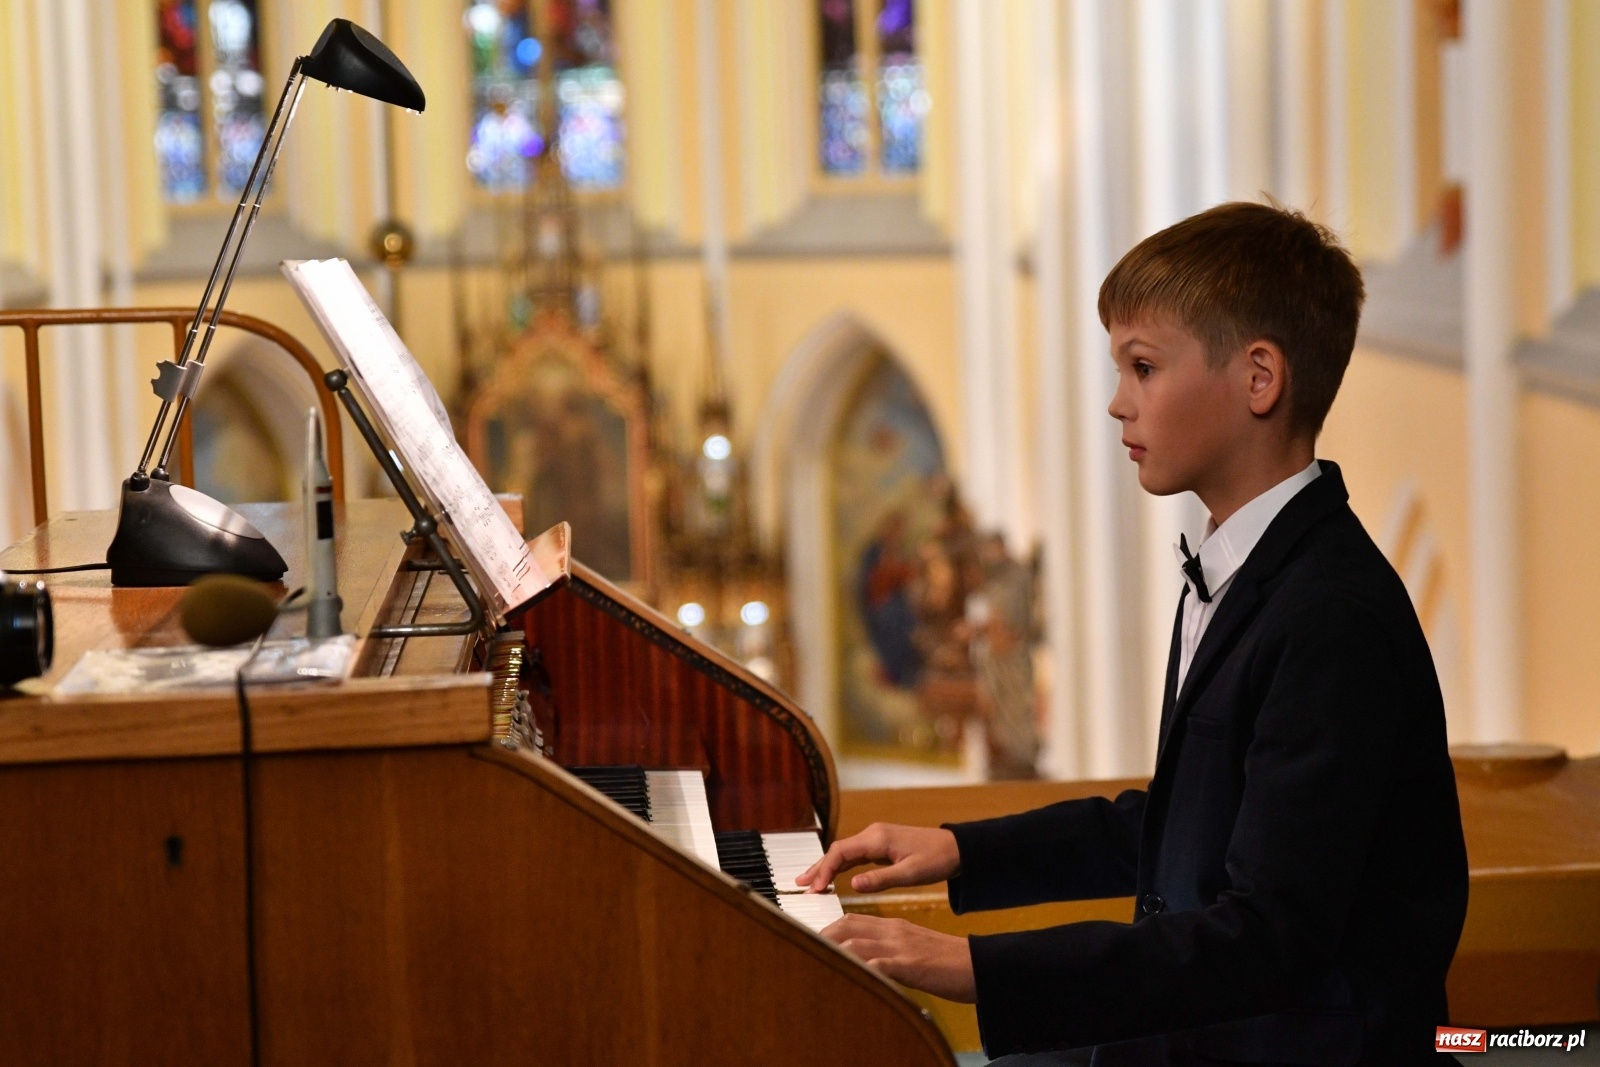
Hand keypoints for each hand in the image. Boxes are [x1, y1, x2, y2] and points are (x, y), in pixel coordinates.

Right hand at [795, 822, 959, 892]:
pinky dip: (840, 867)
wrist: (957, 849)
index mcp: (877, 839)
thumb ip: (881, 880)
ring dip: (826, 867)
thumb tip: (852, 885)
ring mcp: (876, 839)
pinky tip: (831, 878)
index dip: (824, 870)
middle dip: (817, 868)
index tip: (814, 889)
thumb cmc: (937, 860)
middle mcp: (873, 835)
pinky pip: (854, 856)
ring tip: (808, 883)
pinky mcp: (880, 846)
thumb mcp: (911, 874)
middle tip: (799, 885)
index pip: (840, 853)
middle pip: (836, 850)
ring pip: (843, 853)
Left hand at [821, 914, 976, 1002]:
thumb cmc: (947, 963)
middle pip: (848, 926)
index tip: (812, 940)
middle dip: (822, 937)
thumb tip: (867, 963)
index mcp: (894, 928)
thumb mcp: (914, 950)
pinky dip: (860, 969)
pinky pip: (879, 964)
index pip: (852, 920)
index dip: (829, 929)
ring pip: (857, 943)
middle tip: (804, 950)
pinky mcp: (911, 966)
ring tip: (816, 963)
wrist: (978, 965)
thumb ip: (890, 951)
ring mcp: (902, 948)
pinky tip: (847, 976)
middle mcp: (894, 932)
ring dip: (833, 952)